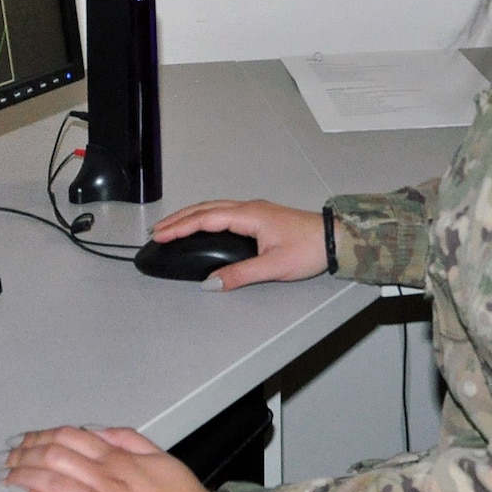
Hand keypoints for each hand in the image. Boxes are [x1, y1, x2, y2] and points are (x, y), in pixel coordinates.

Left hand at [0, 425, 207, 491]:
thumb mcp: (161, 458)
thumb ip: (128, 440)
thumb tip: (98, 431)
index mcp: (121, 460)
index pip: (71, 438)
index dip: (42, 436)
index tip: (28, 439)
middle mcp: (109, 481)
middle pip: (56, 456)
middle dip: (26, 453)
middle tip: (10, 455)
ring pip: (54, 483)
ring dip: (25, 475)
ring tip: (8, 474)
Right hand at [151, 199, 326, 290]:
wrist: (334, 238)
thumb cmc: (308, 249)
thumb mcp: (273, 267)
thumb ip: (240, 275)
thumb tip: (211, 283)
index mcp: (249, 216)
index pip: (205, 219)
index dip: (181, 227)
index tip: (161, 235)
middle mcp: (249, 208)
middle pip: (205, 208)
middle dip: (179, 218)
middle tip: (158, 230)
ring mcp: (254, 210)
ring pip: (214, 208)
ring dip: (191, 215)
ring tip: (172, 226)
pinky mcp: (260, 216)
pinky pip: (224, 211)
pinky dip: (205, 216)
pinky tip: (202, 225)